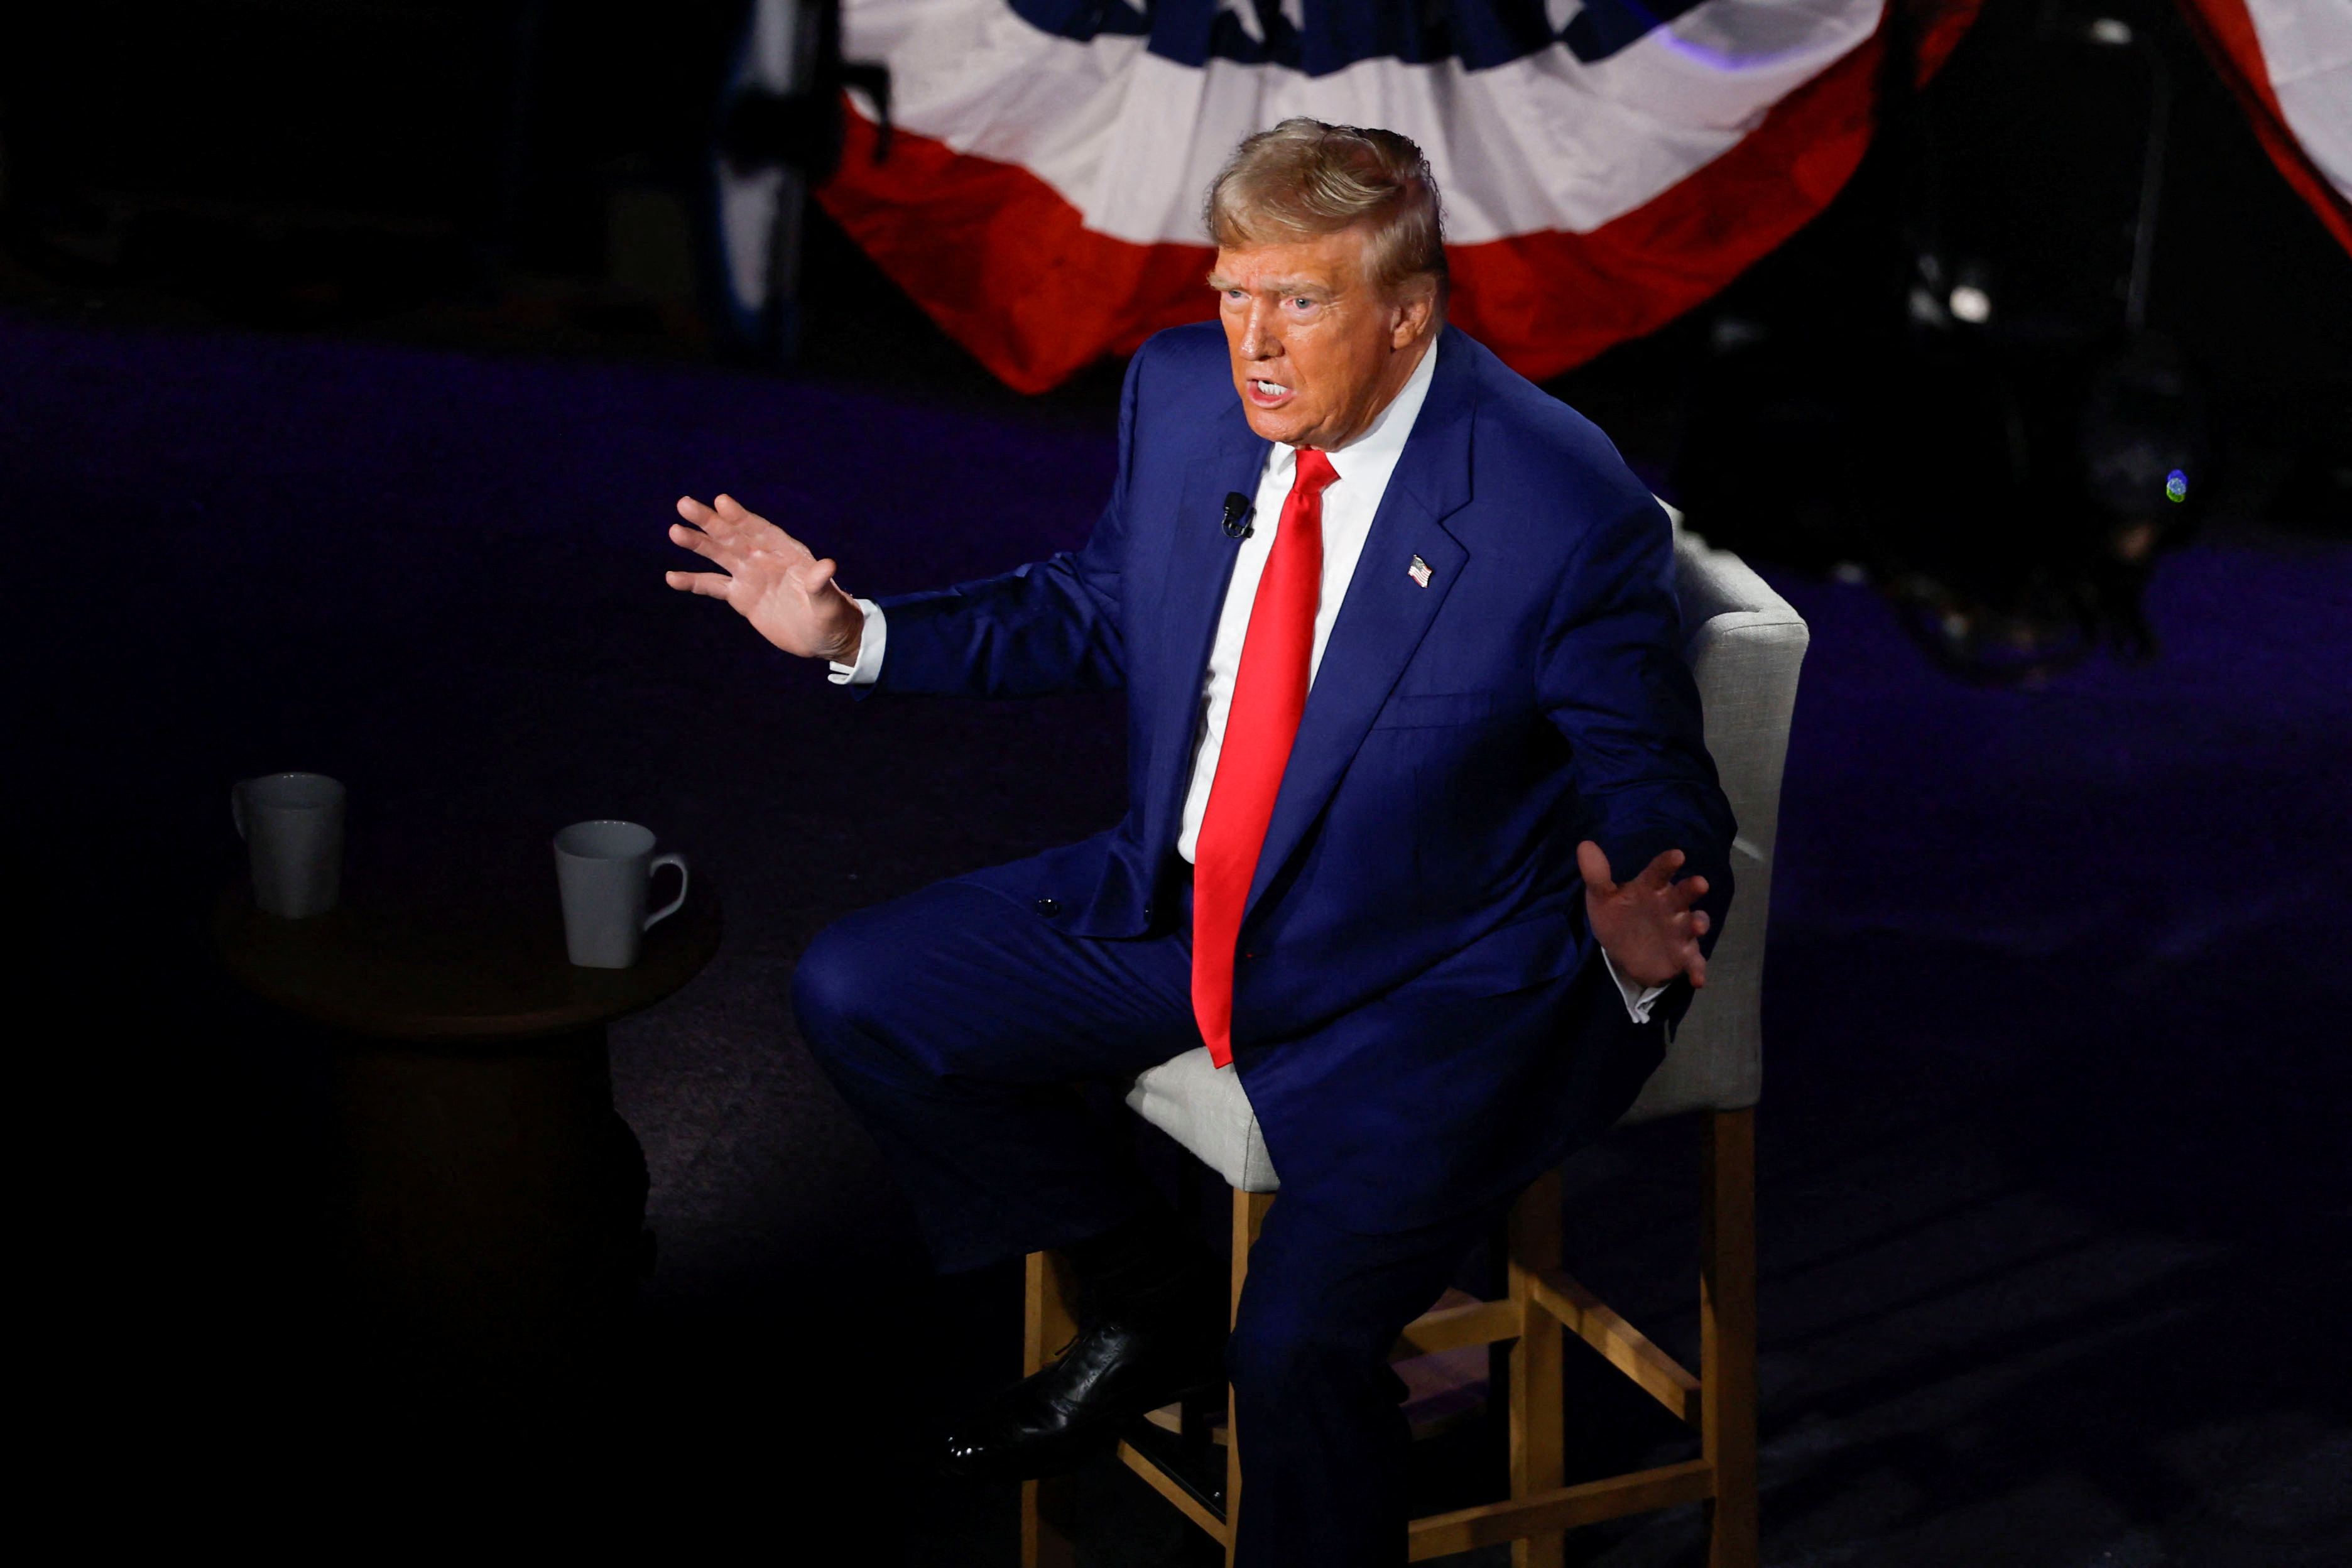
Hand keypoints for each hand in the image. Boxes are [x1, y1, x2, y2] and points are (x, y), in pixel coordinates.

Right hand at [666, 493, 864, 663]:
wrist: (825, 638)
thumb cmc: (833, 616)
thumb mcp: (829, 603)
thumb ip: (821, 584)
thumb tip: (827, 565)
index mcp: (787, 553)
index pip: (761, 530)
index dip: (741, 517)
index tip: (721, 502)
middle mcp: (764, 558)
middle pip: (733, 536)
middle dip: (710, 521)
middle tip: (684, 504)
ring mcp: (750, 576)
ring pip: (719, 555)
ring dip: (697, 543)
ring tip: (675, 531)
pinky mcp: (741, 597)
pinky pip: (713, 586)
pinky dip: (693, 581)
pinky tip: (672, 577)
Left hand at [1577, 842, 1711, 990]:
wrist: (1624, 952)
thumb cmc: (1618, 916)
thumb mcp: (1602, 898)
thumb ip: (1597, 876)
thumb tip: (1585, 845)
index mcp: (1650, 888)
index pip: (1658, 873)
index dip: (1667, 864)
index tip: (1677, 855)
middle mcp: (1669, 906)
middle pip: (1682, 895)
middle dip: (1692, 889)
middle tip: (1700, 883)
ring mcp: (1678, 930)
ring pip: (1692, 924)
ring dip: (1698, 924)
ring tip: (1698, 926)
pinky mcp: (1682, 955)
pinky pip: (1693, 962)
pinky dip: (1697, 969)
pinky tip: (1698, 979)